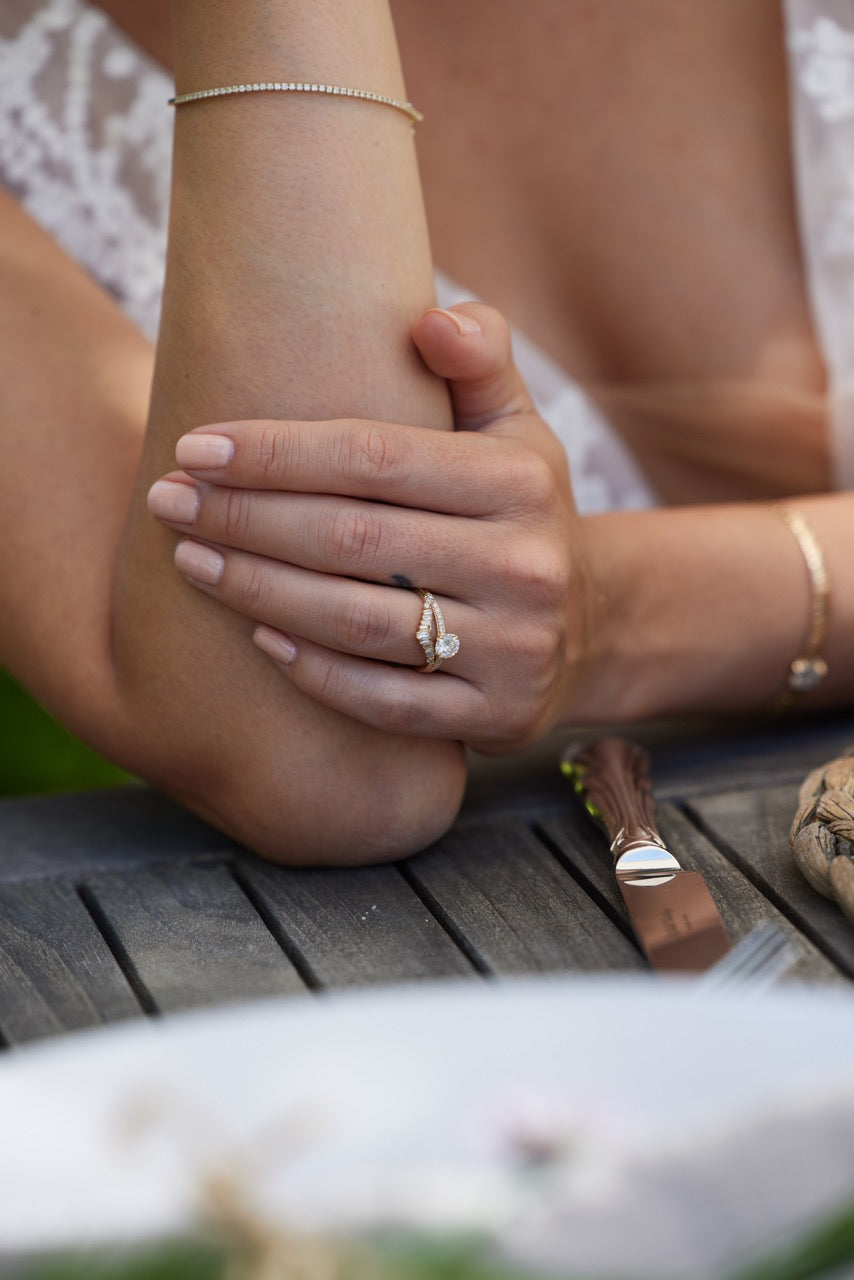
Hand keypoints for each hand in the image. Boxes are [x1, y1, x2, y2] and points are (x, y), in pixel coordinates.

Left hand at [146, 304, 588, 753]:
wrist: (592, 625)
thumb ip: (480, 359)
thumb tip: (431, 321)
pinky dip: (312, 672)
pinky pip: (384, 700)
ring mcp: (512, 649)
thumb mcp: (518, 428)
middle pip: (352, 538)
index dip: (276, 452)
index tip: (194, 447)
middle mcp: (524, 566)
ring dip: (257, 591)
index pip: (376, 457)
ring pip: (356, 621)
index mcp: (521, 480)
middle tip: (168, 502)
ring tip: (190, 561)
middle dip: (244, 518)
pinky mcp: (496, 714)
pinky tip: (257, 638)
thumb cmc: (520, 511)